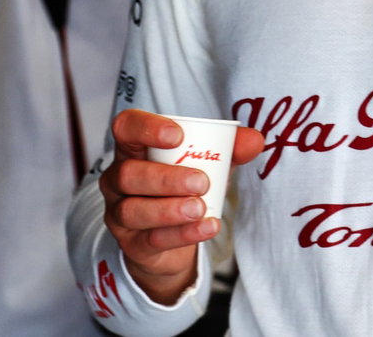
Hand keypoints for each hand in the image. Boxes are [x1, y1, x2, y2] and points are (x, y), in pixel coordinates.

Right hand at [100, 109, 264, 304]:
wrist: (173, 241)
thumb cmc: (184, 189)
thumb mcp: (208, 165)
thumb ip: (229, 151)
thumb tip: (254, 140)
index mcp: (134, 150)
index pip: (126, 128)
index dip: (146, 128)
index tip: (177, 136)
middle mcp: (118, 180)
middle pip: (129, 173)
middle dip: (165, 177)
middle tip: (200, 181)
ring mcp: (120, 214)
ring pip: (133, 210)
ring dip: (169, 209)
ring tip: (200, 208)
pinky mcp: (132, 244)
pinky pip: (152, 239)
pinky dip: (182, 234)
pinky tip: (206, 227)